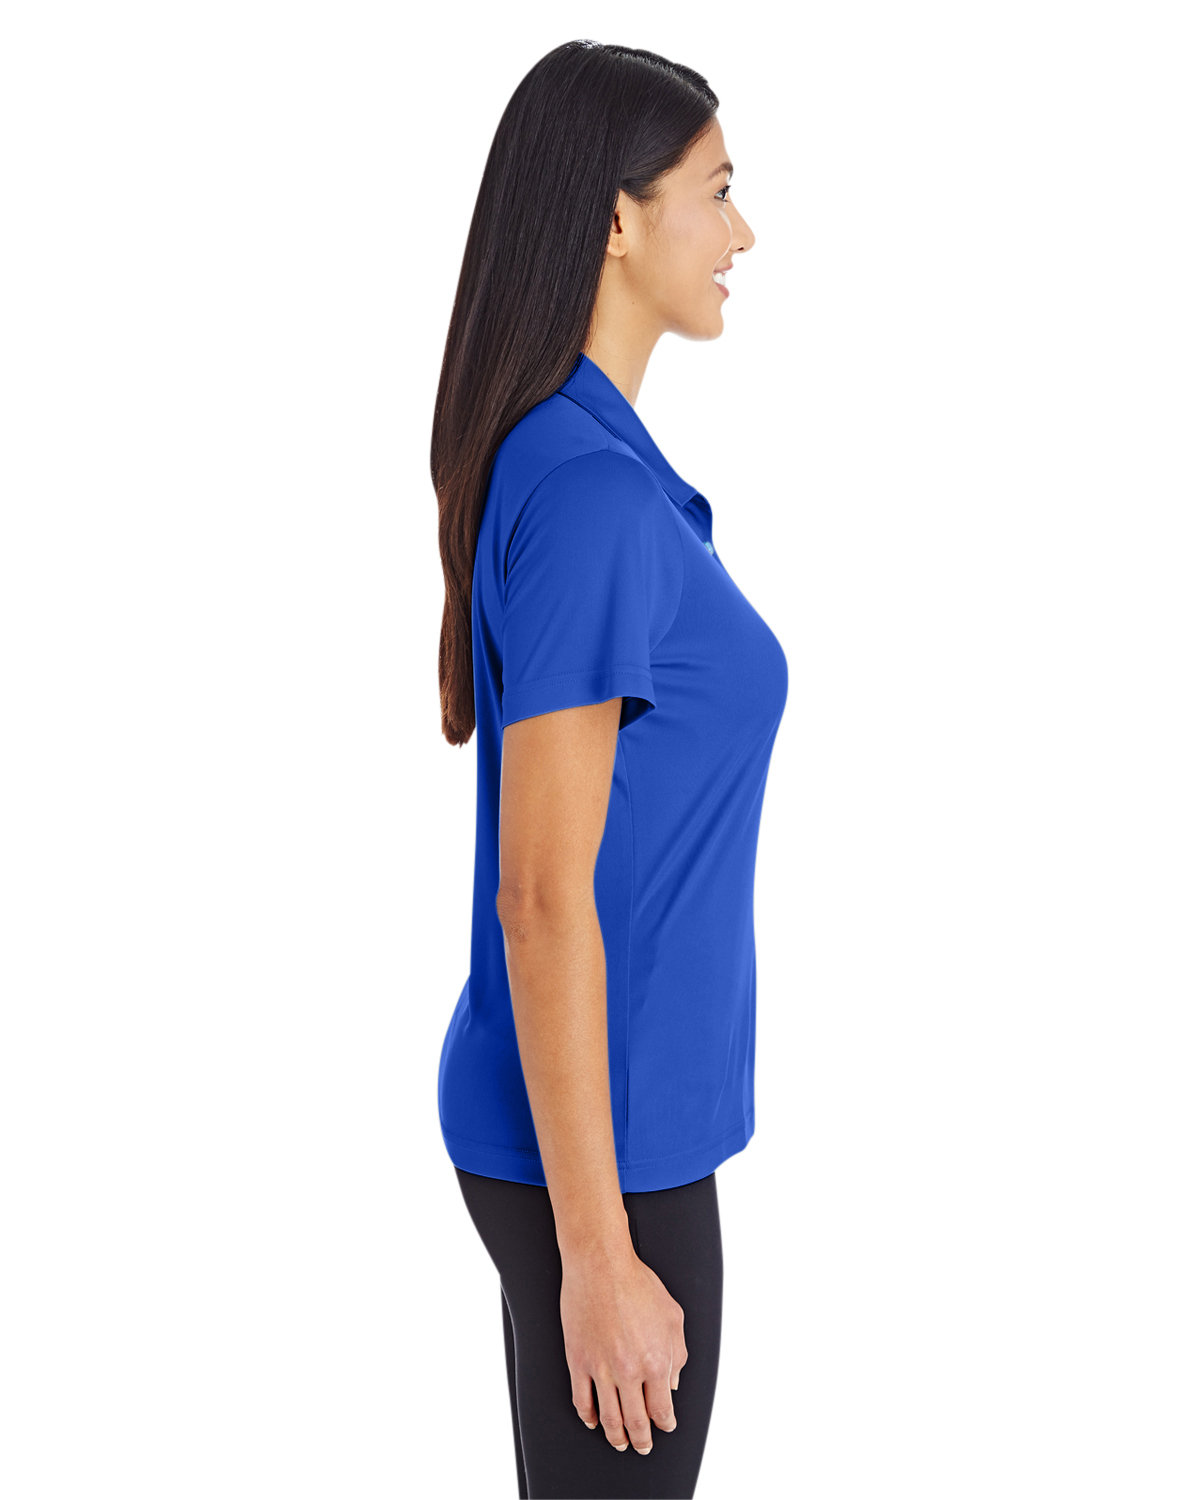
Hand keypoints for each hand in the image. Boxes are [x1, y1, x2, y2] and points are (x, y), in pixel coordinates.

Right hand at [560, 1244, 687, 1455]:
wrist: (599, 1264)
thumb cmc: (637, 1283)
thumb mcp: (672, 1315)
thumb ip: (677, 1353)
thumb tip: (673, 1383)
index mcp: (656, 1361)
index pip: (662, 1409)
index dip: (665, 1423)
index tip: (665, 1427)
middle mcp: (629, 1371)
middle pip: (636, 1422)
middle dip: (641, 1440)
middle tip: (642, 1447)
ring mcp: (600, 1368)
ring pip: (609, 1418)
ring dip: (616, 1436)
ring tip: (620, 1443)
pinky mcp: (578, 1361)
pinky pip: (581, 1401)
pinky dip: (588, 1417)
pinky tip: (594, 1422)